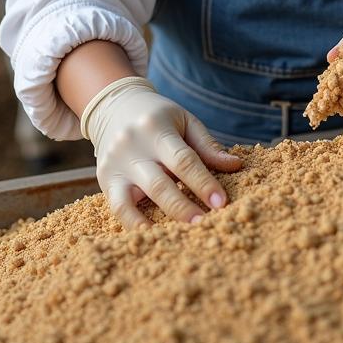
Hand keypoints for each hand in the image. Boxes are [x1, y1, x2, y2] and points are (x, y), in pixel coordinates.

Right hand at [81, 77, 241, 228]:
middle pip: (159, 183)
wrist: (116, 107)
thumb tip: (236, 166)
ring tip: (182, 235)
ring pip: (135, 199)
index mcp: (156, 128)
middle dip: (183, 207)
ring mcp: (116, 164)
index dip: (202, 182)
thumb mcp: (184, 121)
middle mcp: (132, 146)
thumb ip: (207, 146)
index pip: (182, 159)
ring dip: (160, 219)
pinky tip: (154, 236)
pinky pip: (117, 208)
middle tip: (206, 224)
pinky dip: (134, 225)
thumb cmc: (159, 117)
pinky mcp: (106, 179)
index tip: (221, 203)